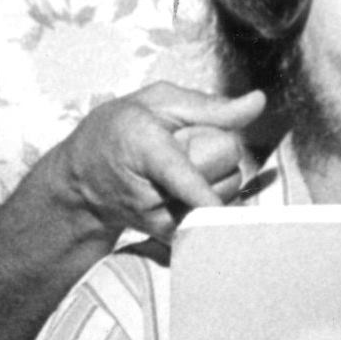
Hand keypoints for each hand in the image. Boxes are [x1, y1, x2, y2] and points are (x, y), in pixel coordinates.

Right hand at [52, 83, 264, 244]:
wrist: (83, 181)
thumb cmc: (119, 132)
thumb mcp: (156, 102)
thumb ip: (210, 106)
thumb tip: (257, 102)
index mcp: (147, 148)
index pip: (180, 175)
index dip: (199, 191)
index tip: (212, 207)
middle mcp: (154, 192)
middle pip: (226, 169)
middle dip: (220, 151)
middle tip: (185, 144)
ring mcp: (164, 221)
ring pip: (227, 193)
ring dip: (216, 176)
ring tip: (180, 168)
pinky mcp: (174, 237)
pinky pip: (218, 213)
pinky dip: (211, 198)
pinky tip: (184, 190)